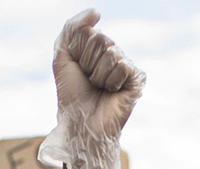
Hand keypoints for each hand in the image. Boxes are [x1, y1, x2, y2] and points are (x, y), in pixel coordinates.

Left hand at [41, 9, 144, 168]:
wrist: (82, 125)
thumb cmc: (71, 96)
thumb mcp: (62, 58)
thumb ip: (72, 29)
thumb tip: (96, 12)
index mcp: (95, 49)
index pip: (89, 33)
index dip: (78, 54)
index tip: (78, 72)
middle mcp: (112, 55)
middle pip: (101, 41)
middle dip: (89, 64)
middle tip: (90, 83)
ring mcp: (126, 66)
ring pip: (112, 53)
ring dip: (99, 75)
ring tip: (100, 89)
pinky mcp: (137, 78)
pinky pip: (123, 65)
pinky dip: (112, 81)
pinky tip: (112, 92)